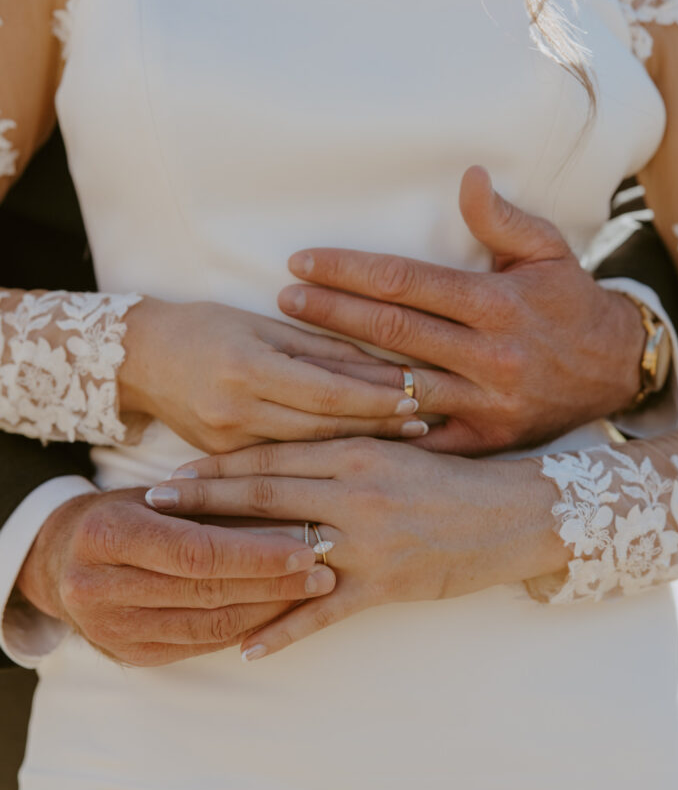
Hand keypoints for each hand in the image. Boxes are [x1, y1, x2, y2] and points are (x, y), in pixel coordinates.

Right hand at [15, 488, 334, 666]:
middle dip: (272, 582)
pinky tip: (281, 612)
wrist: (62, 557)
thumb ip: (210, 503)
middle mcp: (98, 587)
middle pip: (205, 591)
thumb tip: (291, 506)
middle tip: (324, 568)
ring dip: (268, 609)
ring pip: (207, 625)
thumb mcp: (157, 495)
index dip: (253, 553)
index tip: (304, 547)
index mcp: (105, 534)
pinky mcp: (130, 655)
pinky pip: (199, 646)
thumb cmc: (126, 512)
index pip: (195, 550)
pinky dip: (245, 628)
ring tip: (313, 589)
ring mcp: (111, 628)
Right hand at [118, 302, 420, 453]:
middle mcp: (236, 410)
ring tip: (405, 443)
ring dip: (359, 447)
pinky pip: (283, 463)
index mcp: (247, 367)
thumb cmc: (204, 328)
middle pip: (324, 428)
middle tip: (426, 425)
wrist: (139, 359)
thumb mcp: (262, 326)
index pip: (327, 391)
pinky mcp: (224, 459)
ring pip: (308, 452)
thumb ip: (320, 348)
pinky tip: (357, 461)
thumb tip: (383, 364)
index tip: (417, 397)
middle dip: (378, 426)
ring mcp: (227, 442)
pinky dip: (323, 461)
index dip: (375, 397)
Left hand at [146, 438, 565, 659]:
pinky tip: (245, 647)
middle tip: (152, 502)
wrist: (517, 512)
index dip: (222, 463)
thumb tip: (294, 457)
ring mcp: (369, 540)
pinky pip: (322, 613)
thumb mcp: (400, 452)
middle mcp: (355, 490)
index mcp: (357, 451)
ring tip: (181, 571)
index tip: (179, 468)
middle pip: (263, 494)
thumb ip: (348, 452)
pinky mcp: (387, 584)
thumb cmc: (458, 478)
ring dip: (228, 562)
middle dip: (204, 498)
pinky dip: (281, 631)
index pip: (275, 455)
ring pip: (284, 550)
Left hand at [277, 166, 645, 454]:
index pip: (406, 282)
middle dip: (330, 313)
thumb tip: (467, 176)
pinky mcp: (484, 441)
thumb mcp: (549, 251)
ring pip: (396, 388)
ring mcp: (485, 402)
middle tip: (283, 300)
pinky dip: (377, 431)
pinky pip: (421, 440)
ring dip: (339, 372)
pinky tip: (332, 421)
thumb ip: (503, 219)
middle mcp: (489, 355)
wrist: (617, 370)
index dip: (349, 270)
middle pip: (391, 333)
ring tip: (289, 357)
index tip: (303, 262)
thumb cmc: (570, 304)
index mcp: (497, 304)